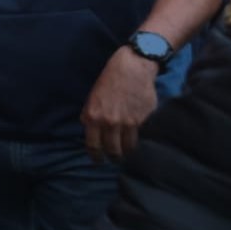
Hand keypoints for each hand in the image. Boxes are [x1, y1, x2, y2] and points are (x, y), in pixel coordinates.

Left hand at [80, 46, 159, 161]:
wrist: (132, 68)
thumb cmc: (109, 81)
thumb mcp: (92, 98)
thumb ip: (90, 116)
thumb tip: (88, 130)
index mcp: (93, 117)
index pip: (93, 145)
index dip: (96, 156)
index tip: (99, 161)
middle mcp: (109, 122)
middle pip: (112, 150)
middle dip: (113, 157)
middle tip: (115, 159)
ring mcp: (127, 122)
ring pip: (127, 147)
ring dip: (126, 152)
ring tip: (126, 153)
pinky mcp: (142, 120)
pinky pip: (139, 137)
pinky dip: (137, 141)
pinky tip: (136, 141)